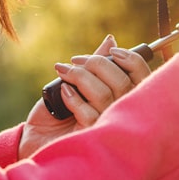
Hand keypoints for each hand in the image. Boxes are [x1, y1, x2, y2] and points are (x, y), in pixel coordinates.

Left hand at [18, 35, 150, 158]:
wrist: (36, 137)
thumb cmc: (58, 111)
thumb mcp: (77, 82)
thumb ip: (96, 65)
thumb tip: (111, 41)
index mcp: (123, 98)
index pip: (142, 78)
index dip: (132, 60)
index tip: (113, 52)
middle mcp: (120, 114)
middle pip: (123, 83)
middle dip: (98, 64)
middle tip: (76, 61)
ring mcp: (107, 127)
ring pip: (104, 95)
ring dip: (81, 77)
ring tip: (64, 72)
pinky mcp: (91, 138)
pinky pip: (89, 114)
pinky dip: (74, 98)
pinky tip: (63, 93)